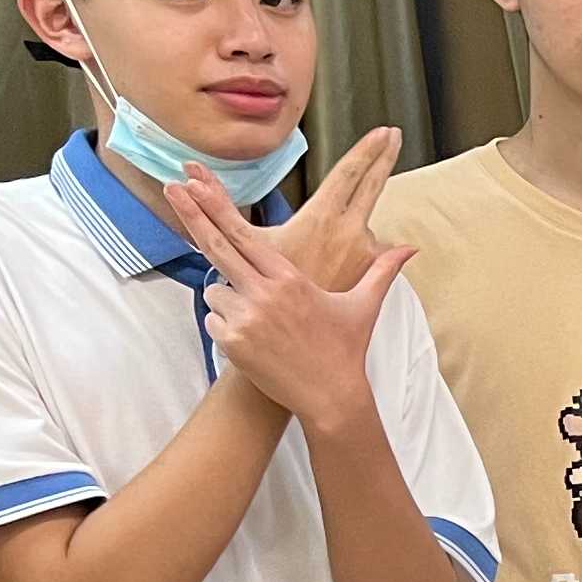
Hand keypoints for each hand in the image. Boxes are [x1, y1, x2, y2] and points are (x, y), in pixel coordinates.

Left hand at [168, 146, 412, 427]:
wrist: (331, 398)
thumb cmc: (345, 350)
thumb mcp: (364, 306)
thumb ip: (382, 271)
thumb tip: (411, 248)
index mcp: (291, 279)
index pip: (246, 235)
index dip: (218, 207)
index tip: (196, 183)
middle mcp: (265, 293)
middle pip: (217, 246)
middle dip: (192, 214)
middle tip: (170, 187)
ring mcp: (246, 318)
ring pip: (215, 290)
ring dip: (227, 298)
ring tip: (260, 321)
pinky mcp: (232, 341)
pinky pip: (214, 320)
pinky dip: (226, 325)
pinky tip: (253, 340)